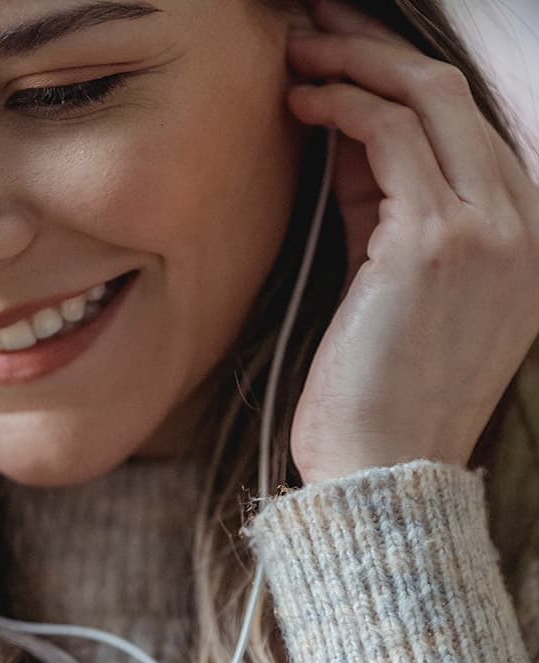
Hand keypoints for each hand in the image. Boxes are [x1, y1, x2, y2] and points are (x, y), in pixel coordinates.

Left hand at [282, 0, 538, 483]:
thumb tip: (343, 130)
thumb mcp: (387, 280)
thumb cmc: (376, 389)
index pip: (463, 125)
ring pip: (425, 99)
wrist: (382, 472)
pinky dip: (341, 105)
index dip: (397, 76)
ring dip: (352, 61)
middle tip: (311, 23)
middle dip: (375, 45)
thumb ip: (381, 205)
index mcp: (520, 235)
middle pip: (451, 94)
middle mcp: (522, 223)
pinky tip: (301, 100)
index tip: (341, 50)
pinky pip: (388, 137)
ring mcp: (489, 228)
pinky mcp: (435, 241)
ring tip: (293, 51)